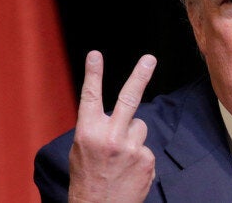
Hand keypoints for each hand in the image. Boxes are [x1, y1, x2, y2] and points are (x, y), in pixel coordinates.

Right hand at [68, 50, 156, 202]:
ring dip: (133, 137)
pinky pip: (145, 147)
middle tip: (149, 59)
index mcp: (88, 133)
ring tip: (121, 158)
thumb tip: (114, 114)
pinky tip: (129, 170)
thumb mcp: (82, 151)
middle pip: (128, 99)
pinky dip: (139, 156)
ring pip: (140, 126)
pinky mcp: (147, 159)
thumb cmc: (88, 178)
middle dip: (140, 76)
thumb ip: (97, 129)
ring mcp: (131, 148)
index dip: (92, 74)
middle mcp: (110, 137)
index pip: (90, 98)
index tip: (95, 54)